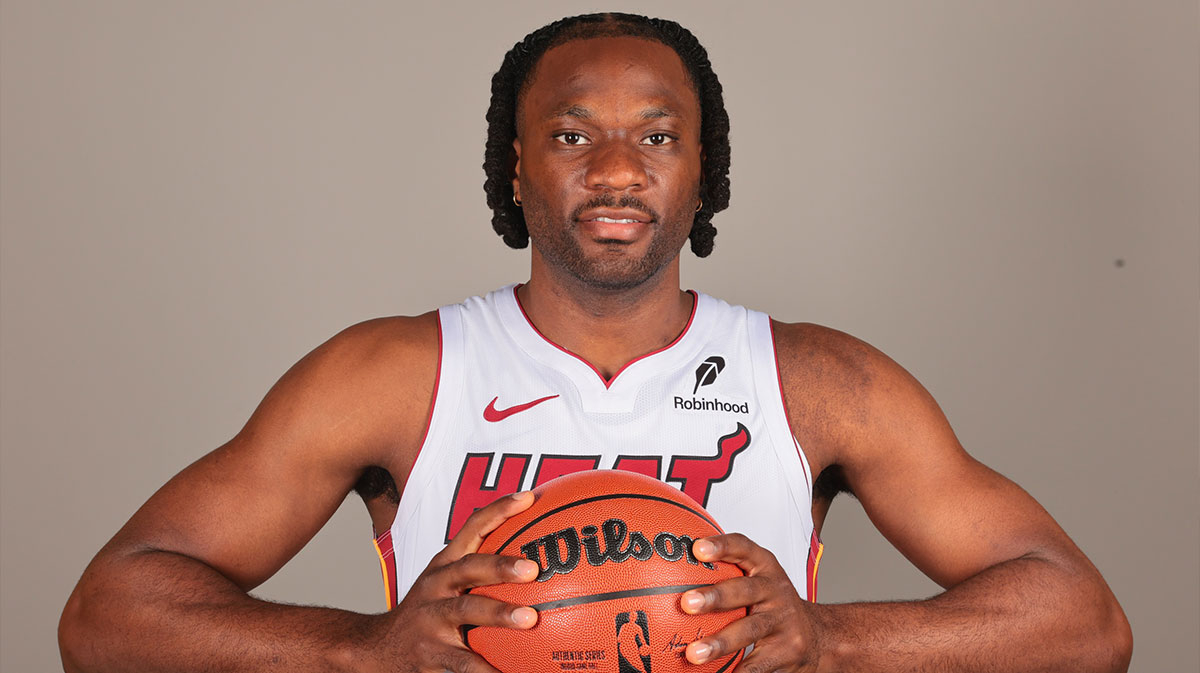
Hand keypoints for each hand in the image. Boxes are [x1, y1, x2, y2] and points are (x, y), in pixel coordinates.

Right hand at [366, 491, 539, 672]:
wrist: (377, 647)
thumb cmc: (426, 611)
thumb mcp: (444, 582)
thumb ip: (481, 569)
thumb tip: (537, 554)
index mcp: (444, 565)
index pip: (472, 528)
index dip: (499, 510)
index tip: (529, 498)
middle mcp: (436, 586)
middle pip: (468, 567)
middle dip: (500, 565)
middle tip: (533, 568)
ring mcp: (431, 618)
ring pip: (465, 611)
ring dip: (499, 614)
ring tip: (530, 620)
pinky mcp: (431, 652)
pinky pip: (464, 663)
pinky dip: (488, 670)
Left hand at [680, 534, 822, 672]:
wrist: (819, 635)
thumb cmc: (773, 605)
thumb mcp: (759, 580)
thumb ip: (726, 572)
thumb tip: (668, 572)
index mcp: (765, 568)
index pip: (744, 548)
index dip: (722, 546)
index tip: (698, 548)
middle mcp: (776, 591)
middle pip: (746, 590)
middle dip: (715, 596)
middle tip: (687, 603)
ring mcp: (784, 622)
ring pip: (750, 631)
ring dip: (720, 643)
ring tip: (694, 654)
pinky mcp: (787, 651)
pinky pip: (758, 665)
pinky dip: (739, 671)